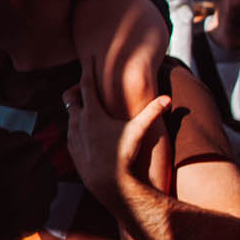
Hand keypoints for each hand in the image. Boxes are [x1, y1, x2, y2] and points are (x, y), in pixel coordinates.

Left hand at [64, 73, 168, 205]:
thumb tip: (168, 98)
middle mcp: (77, 121)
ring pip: (70, 116)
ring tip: (86, 107)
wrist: (109, 182)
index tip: (88, 56)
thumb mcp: (139, 131)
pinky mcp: (70, 148)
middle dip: (76, 89)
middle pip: (71, 97)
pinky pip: (70, 132)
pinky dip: (77, 127)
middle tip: (84, 84)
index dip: (88, 68)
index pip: (86, 84)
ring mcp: (71, 135)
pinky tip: (85, 130)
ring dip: (77, 110)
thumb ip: (152, 113)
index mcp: (92, 113)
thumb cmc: (125, 155)